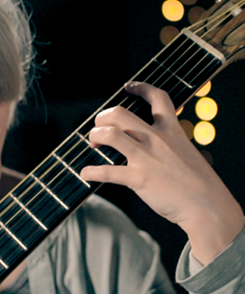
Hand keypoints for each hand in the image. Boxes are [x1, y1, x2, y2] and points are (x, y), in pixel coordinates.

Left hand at [81, 82, 243, 264]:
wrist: (208, 206)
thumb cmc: (198, 182)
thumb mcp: (186, 151)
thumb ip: (168, 143)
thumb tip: (150, 144)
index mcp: (170, 130)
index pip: (157, 98)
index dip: (141, 88)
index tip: (129, 87)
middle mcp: (156, 139)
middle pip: (119, 113)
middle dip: (102, 117)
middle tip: (98, 127)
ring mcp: (146, 157)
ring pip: (110, 134)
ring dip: (94, 137)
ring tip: (93, 145)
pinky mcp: (138, 178)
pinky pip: (107, 172)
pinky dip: (91, 172)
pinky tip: (86, 173)